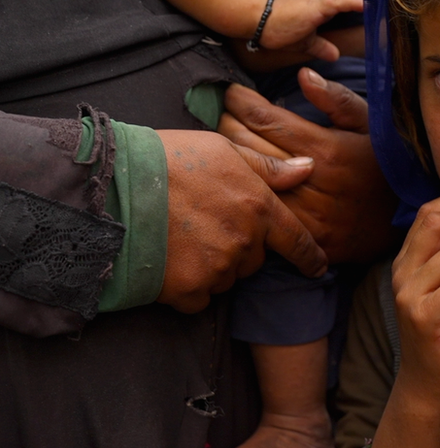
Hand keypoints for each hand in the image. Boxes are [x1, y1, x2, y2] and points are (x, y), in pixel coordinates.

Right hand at [156, 130, 327, 313]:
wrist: (112, 184)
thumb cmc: (167, 158)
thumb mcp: (223, 149)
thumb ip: (268, 167)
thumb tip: (308, 169)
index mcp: (259, 206)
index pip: (298, 241)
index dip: (310, 257)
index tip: (318, 267)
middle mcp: (246, 241)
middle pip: (255, 260)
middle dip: (240, 248)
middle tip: (205, 224)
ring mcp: (218, 267)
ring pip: (228, 279)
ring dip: (213, 266)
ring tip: (181, 238)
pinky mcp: (189, 289)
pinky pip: (200, 298)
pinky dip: (189, 287)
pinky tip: (170, 261)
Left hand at [218, 70, 399, 262]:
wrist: (412, 216)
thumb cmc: (388, 162)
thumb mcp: (372, 123)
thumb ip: (336, 99)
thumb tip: (302, 75)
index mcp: (326, 149)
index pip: (266, 120)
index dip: (241, 102)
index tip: (232, 93)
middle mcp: (311, 182)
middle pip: (247, 148)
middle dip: (228, 124)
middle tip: (222, 113)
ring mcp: (306, 214)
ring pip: (249, 181)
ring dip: (232, 158)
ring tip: (225, 141)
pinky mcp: (305, 238)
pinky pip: (263, 212)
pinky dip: (248, 192)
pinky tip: (242, 179)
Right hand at [233, 0, 363, 70]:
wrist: (258, 21)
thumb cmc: (278, 29)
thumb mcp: (305, 42)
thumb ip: (321, 46)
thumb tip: (335, 55)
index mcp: (322, 7)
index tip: (380, 0)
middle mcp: (324, 0)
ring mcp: (321, 1)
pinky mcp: (317, 6)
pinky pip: (339, 2)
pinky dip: (354, 2)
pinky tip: (368, 4)